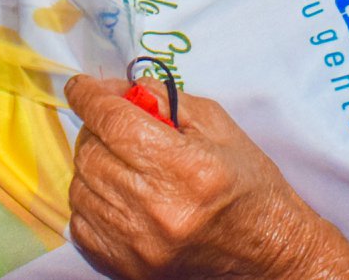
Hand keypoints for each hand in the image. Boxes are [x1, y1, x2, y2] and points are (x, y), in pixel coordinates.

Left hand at [64, 77, 348, 279]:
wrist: (267, 254)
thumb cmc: (248, 186)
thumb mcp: (218, 127)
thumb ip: (166, 99)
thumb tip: (119, 88)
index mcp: (186, 168)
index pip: (115, 122)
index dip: (90, 97)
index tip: (81, 87)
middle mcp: (158, 209)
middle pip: (92, 153)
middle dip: (96, 129)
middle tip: (115, 124)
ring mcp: (140, 244)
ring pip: (81, 187)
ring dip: (92, 165)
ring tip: (119, 160)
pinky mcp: (129, 266)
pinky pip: (82, 224)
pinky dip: (91, 201)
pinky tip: (115, 192)